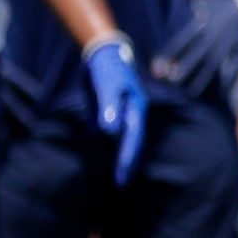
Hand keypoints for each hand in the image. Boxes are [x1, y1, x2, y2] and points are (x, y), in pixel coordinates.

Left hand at [84, 34, 147, 185]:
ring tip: (118, 173)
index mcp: (135, 110)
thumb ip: (108, 107)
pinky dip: (111, 140)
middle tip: (120, 184)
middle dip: (127, 163)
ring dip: (121, 154)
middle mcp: (131, 113)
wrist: (102, 53)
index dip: (127, 158)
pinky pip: (112, 129)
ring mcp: (121, 111)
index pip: (133, 139)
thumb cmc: (106, 68)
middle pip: (133, 142)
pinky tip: (103, 144)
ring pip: (124, 138)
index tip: (121, 176)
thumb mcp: (107, 86)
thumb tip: (109, 133)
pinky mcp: (110, 109)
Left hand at [153, 0, 237, 97]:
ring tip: (190, 92)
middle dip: (182, 68)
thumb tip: (192, 13)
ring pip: (211, 65)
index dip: (169, 53)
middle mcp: (213, 36)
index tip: (157, 64)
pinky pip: (234, 67)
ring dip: (201, 79)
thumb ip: (199, 10)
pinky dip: (229, 80)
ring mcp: (228, 44)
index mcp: (203, 24)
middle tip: (170, 81)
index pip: (181, 41)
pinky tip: (223, 91)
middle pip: (194, 56)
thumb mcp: (210, 2)